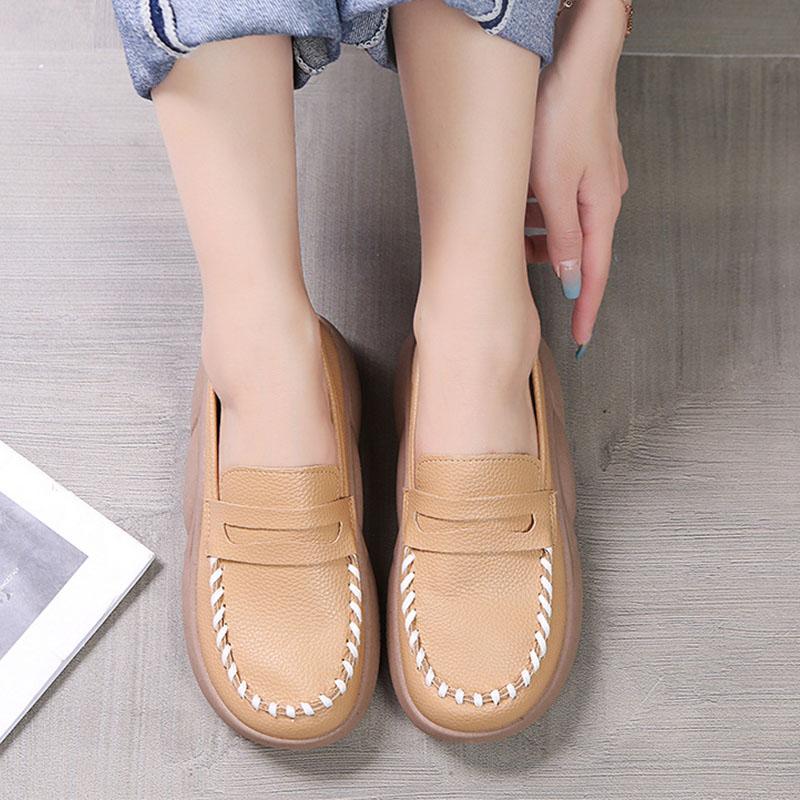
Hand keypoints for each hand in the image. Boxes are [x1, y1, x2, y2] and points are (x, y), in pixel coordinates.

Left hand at [527, 0, 628, 352]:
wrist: (575, 60)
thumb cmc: (564, 115)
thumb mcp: (554, 187)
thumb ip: (564, 238)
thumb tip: (574, 279)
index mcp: (601, 210)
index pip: (595, 276)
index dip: (587, 311)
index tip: (581, 340)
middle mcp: (604, 198)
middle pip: (577, 251)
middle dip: (550, 267)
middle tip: (520, 276)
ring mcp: (594, 180)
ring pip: (563, 226)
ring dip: (537, 234)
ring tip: (508, 227)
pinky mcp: (580, 164)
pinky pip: (559, 202)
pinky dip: (539, 210)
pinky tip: (519, 200)